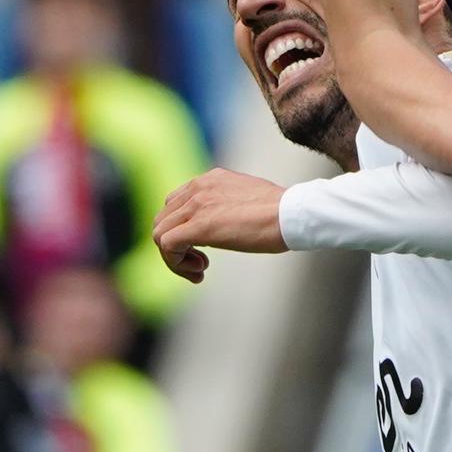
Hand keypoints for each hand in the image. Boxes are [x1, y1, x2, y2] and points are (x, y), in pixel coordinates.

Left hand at [154, 169, 295, 279]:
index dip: (182, 231)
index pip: (174, 205)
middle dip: (176, 246)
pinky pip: (166, 245)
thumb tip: (222, 223)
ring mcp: (196, 205)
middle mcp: (198, 187)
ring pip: (160, 233)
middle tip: (201, 263)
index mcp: (209, 179)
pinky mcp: (199, 226)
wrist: (291, 214)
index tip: (204, 250)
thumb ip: (227, 206)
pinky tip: (200, 271)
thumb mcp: (246, 200)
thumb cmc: (280, 213)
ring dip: (175, 258)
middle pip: (163, 220)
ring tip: (200, 269)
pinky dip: (176, 264)